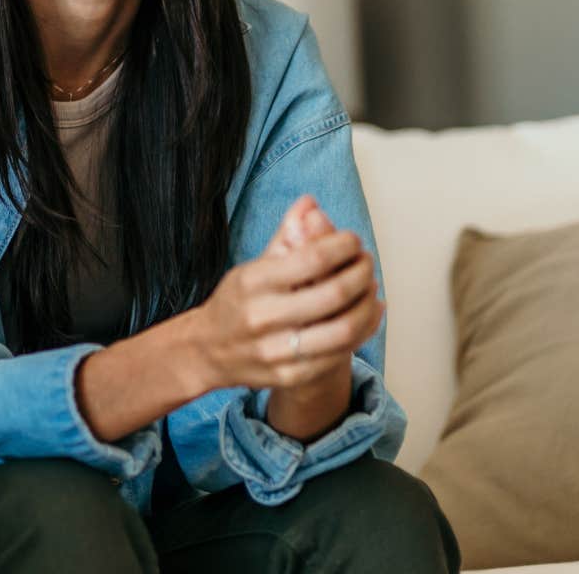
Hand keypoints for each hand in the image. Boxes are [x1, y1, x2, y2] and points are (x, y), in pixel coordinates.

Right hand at [180, 197, 382, 392]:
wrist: (207, 351)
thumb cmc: (237, 302)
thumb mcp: (252, 266)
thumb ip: (285, 236)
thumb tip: (310, 203)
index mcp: (252, 282)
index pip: (312, 258)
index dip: (343, 246)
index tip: (353, 240)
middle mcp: (262, 317)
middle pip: (333, 294)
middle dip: (361, 274)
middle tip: (366, 263)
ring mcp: (276, 351)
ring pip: (342, 329)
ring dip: (367, 305)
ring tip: (371, 288)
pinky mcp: (289, 376)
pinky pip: (339, 354)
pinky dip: (363, 330)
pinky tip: (368, 313)